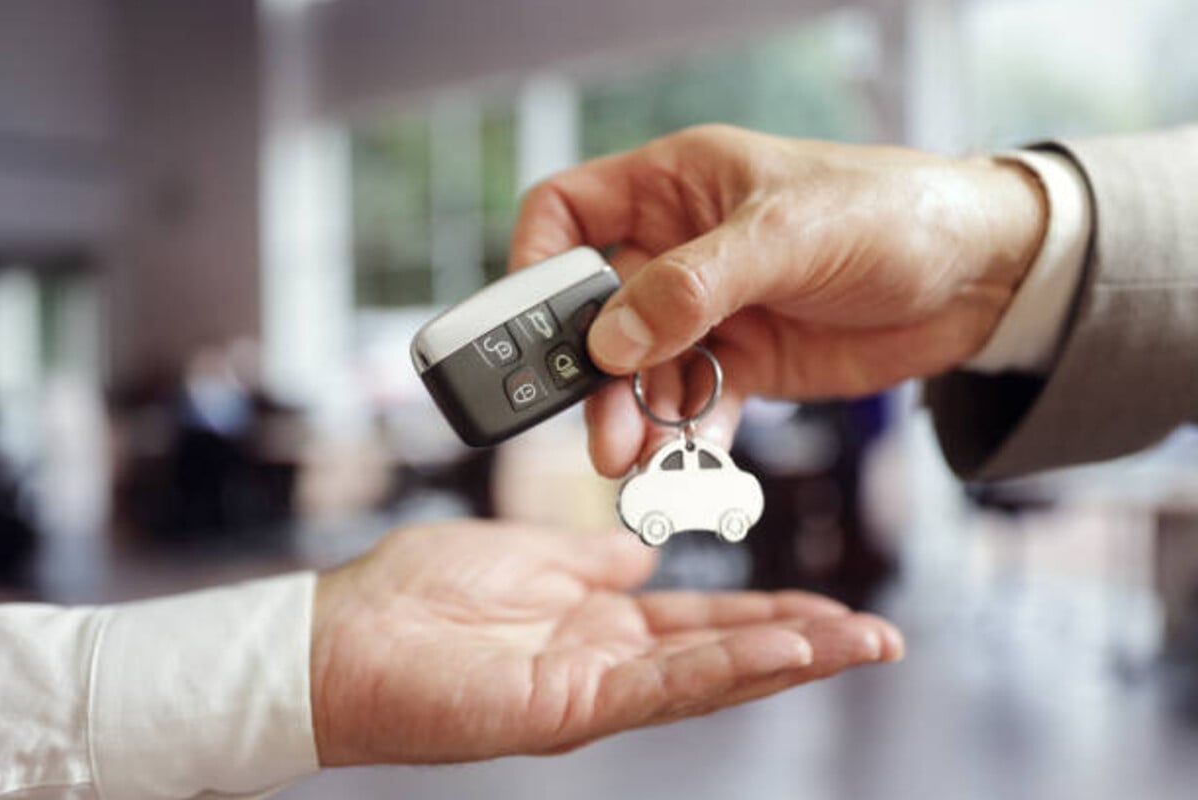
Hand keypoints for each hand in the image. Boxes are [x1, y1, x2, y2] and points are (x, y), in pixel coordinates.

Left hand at [310, 520, 902, 764]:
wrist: (340, 636)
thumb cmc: (417, 593)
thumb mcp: (525, 555)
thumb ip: (590, 560)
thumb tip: (642, 554)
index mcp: (599, 623)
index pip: (705, 620)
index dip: (771, 615)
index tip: (830, 608)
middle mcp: (607, 664)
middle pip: (726, 656)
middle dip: (806, 647)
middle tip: (883, 638)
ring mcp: (592, 692)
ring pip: (710, 677)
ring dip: (788, 661)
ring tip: (859, 644)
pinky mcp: (567, 708)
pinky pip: (662, 686)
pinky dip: (728, 669)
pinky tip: (784, 652)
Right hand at [509, 125, 1047, 475]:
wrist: (983, 279)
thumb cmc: (895, 214)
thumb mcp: (788, 236)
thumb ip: (693, 286)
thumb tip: (610, 341)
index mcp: (675, 187)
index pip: (567, 211)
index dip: (536, 262)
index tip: (530, 323)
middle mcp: (679, 250)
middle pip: (594, 308)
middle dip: (585, 367)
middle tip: (585, 420)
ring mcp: (709, 312)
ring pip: (637, 369)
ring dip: (630, 415)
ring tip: (630, 458)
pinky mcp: (744, 363)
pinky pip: (690, 405)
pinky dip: (682, 437)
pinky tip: (682, 463)